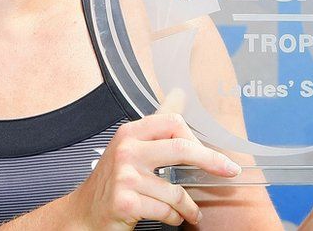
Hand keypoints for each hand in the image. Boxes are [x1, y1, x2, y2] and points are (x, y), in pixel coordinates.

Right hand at [68, 90, 241, 229]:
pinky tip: (173, 218)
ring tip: (190, 212)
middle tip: (229, 172)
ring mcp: (125, 176)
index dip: (197, 140)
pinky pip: (166, 210)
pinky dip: (175, 217)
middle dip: (211, 161)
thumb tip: (179, 94)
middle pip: (181, 148)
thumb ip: (156, 125)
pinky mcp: (126, 201)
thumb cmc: (111, 182)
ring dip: (189, 206)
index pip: (173, 122)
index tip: (214, 155)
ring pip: (176, 190)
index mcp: (130, 133)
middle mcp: (127, 150)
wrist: (83, 213)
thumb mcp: (130, 147)